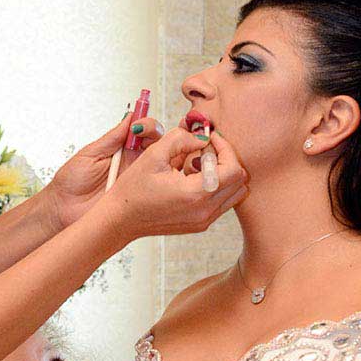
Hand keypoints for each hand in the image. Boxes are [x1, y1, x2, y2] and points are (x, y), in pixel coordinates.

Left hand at [41, 112, 164, 231]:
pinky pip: (157, 186)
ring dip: (164, 155)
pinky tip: (159, 173)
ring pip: (162, 163)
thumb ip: (112, 138)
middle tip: (146, 135)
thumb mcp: (89, 155)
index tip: (139, 123)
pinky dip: (163, 178)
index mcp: (120, 149)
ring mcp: (138, 180)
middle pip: (157, 144)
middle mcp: (132, 163)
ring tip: (154, 152)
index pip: (141, 131)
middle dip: (157, 135)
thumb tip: (128, 117)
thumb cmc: (70, 184)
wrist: (63, 211)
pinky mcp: (140, 196)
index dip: (144, 123)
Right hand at [101, 125, 247, 242]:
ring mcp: (204, 220)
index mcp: (195, 194)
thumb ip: (182, 138)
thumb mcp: (154, 155)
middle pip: (239, 181)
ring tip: (197, 166)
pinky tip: (191, 179)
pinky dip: (214, 186)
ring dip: (222, 174)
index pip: (233, 168)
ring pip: (234, 193)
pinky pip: (221, 202)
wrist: (120, 219)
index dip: (225, 147)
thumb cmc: (133, 190)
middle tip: (203, 150)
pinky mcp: (199, 224)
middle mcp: (204, 211)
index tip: (209, 138)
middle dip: (225, 159)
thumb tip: (202, 135)